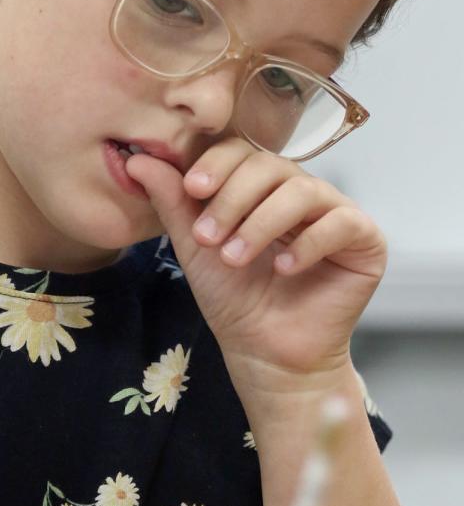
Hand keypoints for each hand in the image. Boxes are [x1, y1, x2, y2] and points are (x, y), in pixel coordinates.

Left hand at [126, 141, 385, 387]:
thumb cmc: (233, 300)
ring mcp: (335, 213)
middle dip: (233, 199)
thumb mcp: (195, 247)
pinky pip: (341, 222)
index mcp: (262, 188)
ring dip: (262, 223)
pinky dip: (307, 243)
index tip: (191, 189)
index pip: (243, 152)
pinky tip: (283, 268)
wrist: (263, 353)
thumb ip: (173, 202)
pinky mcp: (365, 240)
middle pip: (271, 166)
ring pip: (303, 190)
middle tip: (209, 237)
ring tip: (235, 258)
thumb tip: (140, 159)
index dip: (218, 164)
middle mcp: (301, 193)